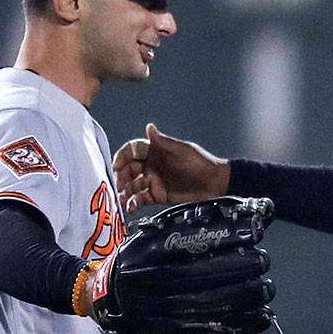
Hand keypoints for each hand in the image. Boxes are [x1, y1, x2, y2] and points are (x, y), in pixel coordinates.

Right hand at [115, 123, 230, 212]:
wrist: (214, 183)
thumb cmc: (201, 162)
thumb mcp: (182, 151)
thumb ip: (163, 142)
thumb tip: (149, 127)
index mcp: (154, 151)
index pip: (132, 151)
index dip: (122, 157)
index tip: (117, 165)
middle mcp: (150, 165)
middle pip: (128, 169)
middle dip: (121, 176)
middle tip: (118, 185)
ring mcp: (153, 181)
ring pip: (132, 185)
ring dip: (124, 191)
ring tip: (121, 198)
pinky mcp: (157, 195)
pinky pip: (140, 199)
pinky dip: (133, 203)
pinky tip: (129, 206)